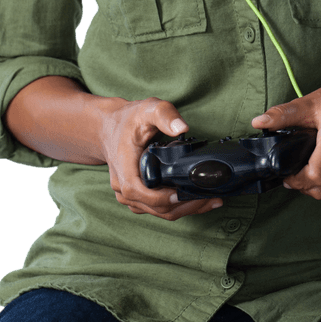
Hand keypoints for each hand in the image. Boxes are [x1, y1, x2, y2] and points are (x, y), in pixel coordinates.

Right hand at [99, 97, 222, 220]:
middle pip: (156, 208)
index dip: (163, 197)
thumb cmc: (128, 120)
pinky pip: (156, 209)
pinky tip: (195, 200)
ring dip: (184, 209)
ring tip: (209, 201)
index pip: (141, 192)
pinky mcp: (136, 197)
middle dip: (185, 206)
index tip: (186, 193)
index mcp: (124, 169)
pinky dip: (177, 207)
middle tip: (212, 199)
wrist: (109, 128)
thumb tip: (182, 127)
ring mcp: (128, 195)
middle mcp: (123, 187)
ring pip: (158, 212)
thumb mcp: (147, 109)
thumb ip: (165, 115)